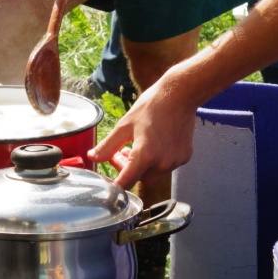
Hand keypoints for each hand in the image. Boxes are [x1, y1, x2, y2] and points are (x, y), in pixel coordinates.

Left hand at [91, 76, 198, 204]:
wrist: (180, 94)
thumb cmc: (151, 107)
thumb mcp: (124, 126)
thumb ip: (107, 146)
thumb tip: (92, 157)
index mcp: (145, 156)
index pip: (126, 183)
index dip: (116, 182)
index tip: (111, 175)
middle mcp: (162, 163)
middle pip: (140, 180)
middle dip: (129, 170)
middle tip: (122, 152)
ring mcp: (175, 161)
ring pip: (154, 175)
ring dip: (143, 166)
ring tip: (138, 146)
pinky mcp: (185, 157)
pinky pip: (167, 167)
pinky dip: (158, 161)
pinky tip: (156, 144)